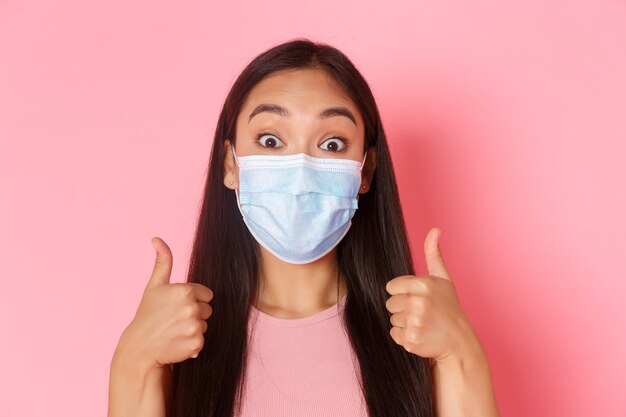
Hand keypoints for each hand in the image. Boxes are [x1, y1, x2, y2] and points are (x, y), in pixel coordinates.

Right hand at [117, 237, 213, 370]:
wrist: (139, 347)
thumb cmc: (148, 314)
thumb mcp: (155, 285)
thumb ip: (162, 261)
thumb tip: (156, 238)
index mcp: (185, 290)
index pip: (206, 294)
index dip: (192, 300)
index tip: (175, 306)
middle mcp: (191, 307)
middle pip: (208, 309)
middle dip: (194, 314)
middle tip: (173, 319)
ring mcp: (194, 326)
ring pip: (205, 325)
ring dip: (192, 329)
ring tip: (174, 331)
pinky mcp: (195, 344)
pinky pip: (202, 341)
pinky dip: (191, 344)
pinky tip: (176, 343)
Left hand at [385, 227, 479, 363]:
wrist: (459, 341)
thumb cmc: (449, 307)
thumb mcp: (443, 279)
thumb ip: (433, 254)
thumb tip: (434, 229)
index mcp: (424, 284)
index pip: (391, 287)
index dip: (403, 293)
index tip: (419, 298)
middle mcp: (419, 302)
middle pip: (390, 304)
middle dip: (403, 308)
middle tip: (423, 313)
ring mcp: (415, 322)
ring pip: (392, 319)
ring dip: (404, 323)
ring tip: (423, 324)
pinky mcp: (411, 340)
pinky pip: (395, 334)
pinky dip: (405, 337)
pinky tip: (421, 335)